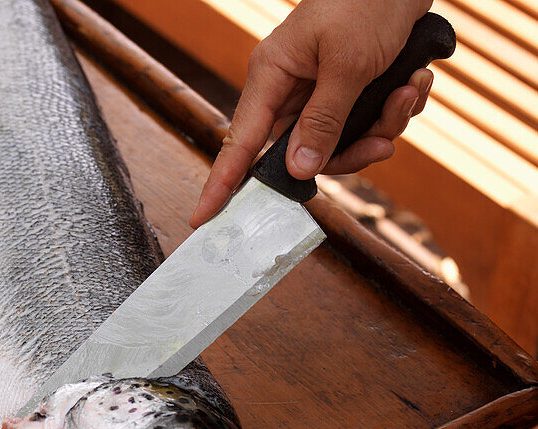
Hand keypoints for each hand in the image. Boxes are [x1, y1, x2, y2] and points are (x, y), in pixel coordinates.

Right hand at [191, 0, 433, 227]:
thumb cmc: (367, 1)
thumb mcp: (348, 64)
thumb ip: (322, 121)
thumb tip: (296, 170)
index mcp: (272, 75)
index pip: (240, 143)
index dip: (221, 183)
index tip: (202, 218)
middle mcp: (291, 87)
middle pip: (304, 151)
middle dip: (351, 149)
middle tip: (383, 142)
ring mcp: (320, 89)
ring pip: (341, 140)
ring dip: (383, 125)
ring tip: (409, 92)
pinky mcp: (349, 88)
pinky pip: (365, 122)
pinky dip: (395, 109)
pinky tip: (414, 81)